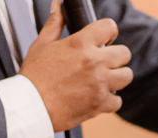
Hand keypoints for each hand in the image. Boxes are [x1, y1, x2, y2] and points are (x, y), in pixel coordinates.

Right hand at [18, 0, 133, 131]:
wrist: (30, 107)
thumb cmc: (34, 76)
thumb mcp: (42, 44)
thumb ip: (54, 23)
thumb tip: (58, 5)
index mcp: (80, 43)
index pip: (109, 27)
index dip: (108, 31)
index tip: (105, 39)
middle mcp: (94, 62)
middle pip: (124, 53)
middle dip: (116, 56)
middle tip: (104, 62)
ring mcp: (100, 84)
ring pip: (126, 76)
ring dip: (117, 77)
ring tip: (104, 79)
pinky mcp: (100, 104)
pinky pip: (118, 101)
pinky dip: (110, 101)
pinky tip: (98, 97)